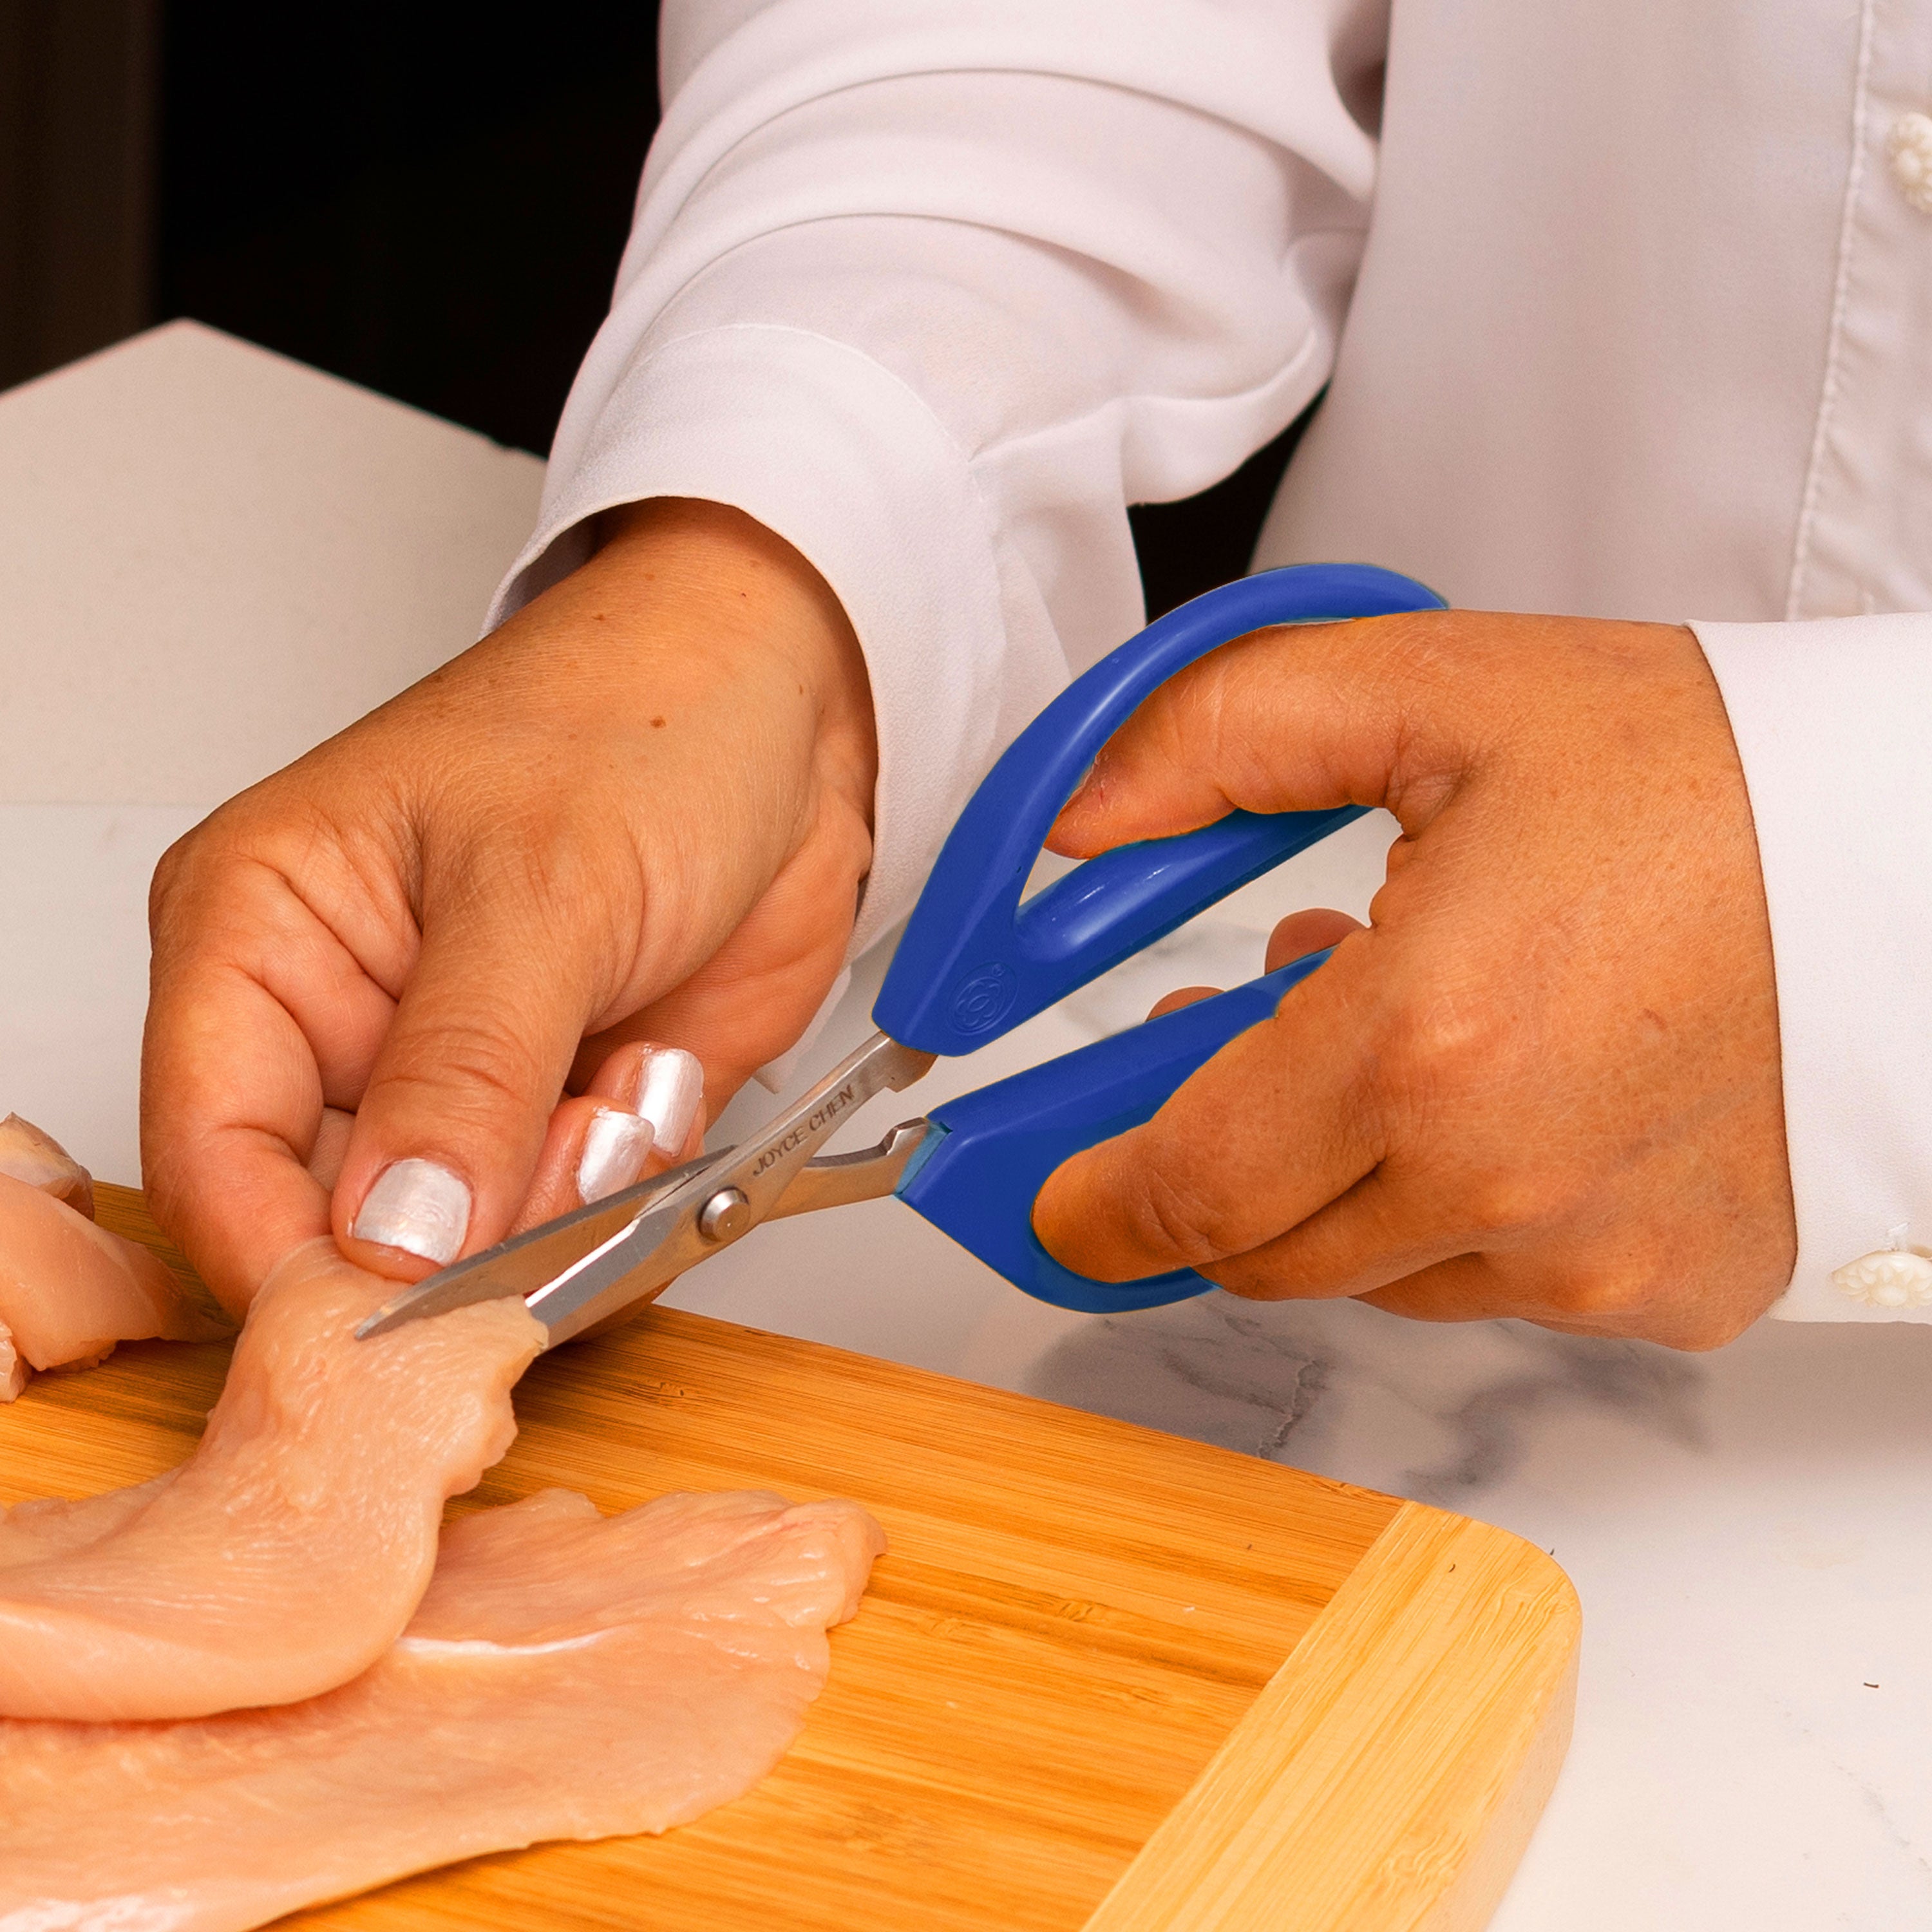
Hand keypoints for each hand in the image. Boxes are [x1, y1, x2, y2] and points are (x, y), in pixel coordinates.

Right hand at [143, 499, 874, 1313]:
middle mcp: (343, 1025)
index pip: (209, 1156)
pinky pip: (579, 1226)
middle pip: (343, 1228)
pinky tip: (660, 1069)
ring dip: (572, 1199)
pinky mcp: (564, 1114)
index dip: (294, 1259)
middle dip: (472, 1233)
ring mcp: (461, 1081)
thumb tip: (391, 1237)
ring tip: (628, 1077)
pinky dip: (635, 1185)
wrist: (791, 706)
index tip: (407, 1303)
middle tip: (575, 1144)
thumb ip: (464, 1070)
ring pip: (474, 1250)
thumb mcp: (542, 884)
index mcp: (261, 934)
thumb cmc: (640, 721)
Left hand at [1031, 609, 1795, 1349]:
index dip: (1091, 1199)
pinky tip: (1507, 1091)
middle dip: (1207, 1169)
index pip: (1186, 1189)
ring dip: (1345, 1176)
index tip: (1047, 1191)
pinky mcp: (1671, 1291)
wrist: (1921, 853)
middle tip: (1219, 1057)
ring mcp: (1598, 1262)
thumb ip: (1215, 736)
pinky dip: (1465, 1208)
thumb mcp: (1435, 692)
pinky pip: (1500, 1285)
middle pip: (1260, 1251)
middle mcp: (1508, 1189)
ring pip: (1374, 1272)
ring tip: (1403, 1028)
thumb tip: (1075, 817)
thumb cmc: (1705, 773)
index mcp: (1427, 1045)